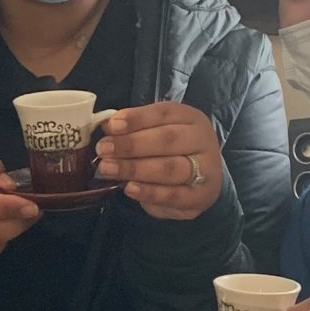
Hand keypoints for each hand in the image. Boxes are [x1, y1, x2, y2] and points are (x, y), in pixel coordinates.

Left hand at [94, 102, 223, 219]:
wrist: (202, 181)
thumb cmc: (171, 151)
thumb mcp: (156, 132)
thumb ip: (134, 128)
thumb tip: (108, 126)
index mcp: (190, 118)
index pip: (163, 114)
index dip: (136, 119)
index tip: (111, 126)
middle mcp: (202, 140)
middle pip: (167, 140)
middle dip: (131, 145)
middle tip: (103, 150)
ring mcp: (206, 169)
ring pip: (170, 168)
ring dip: (135, 169)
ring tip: (108, 169)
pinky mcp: (201, 197)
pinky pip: (174, 195)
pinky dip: (149, 192)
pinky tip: (130, 189)